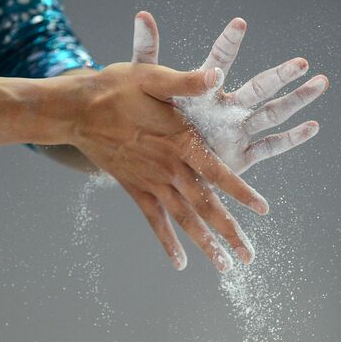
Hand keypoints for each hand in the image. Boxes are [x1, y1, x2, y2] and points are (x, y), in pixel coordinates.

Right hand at [68, 17, 269, 272]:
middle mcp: (169, 168)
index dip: (241, 192)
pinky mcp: (134, 189)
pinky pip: (153, 221)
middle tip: (248, 257)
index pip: (218, 172)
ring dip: (204, 244)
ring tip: (224, 267)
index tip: (262, 211)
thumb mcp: (152, 77)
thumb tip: (217, 74)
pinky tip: (179, 262)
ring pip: (183, 219)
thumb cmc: (115, 90)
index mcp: (179, 142)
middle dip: (229, 232)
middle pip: (205, 206)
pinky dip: (166, 241)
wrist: (78, 111)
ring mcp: (151, 182)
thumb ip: (186, 82)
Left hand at [133, 15, 328, 174]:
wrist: (161, 162)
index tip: (238, 24)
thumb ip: (147, 52)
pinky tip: (312, 126)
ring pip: (272, 114)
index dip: (228, 44)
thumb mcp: (148, 85)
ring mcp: (236, 131)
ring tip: (320, 82)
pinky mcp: (240, 155)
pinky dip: (291, 139)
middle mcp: (226, 108)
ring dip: (296, 100)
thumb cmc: (155, 122)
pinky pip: (269, 146)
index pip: (219, 62)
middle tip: (301, 62)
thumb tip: (142, 14)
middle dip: (279, 76)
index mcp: (205, 91)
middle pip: (257, 88)